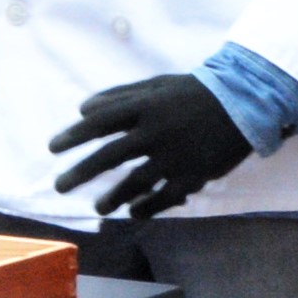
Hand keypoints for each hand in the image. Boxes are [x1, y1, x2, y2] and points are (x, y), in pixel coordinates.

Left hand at [48, 73, 247, 218]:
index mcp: (145, 106)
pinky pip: (163, 197)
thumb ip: (119, 96)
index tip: (52, 149)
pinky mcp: (192, 175)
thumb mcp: (157, 85)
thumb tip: (82, 109)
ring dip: (113, 197)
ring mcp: (174, 155)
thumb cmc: (196, 92)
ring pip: (134, 182)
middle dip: (81, 173)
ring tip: (99, 207)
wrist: (244, 103)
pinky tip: (133, 212)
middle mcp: (155, 131)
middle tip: (60, 186)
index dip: (73, 135)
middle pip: (109, 155)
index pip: (99, 121)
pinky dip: (146, 207)